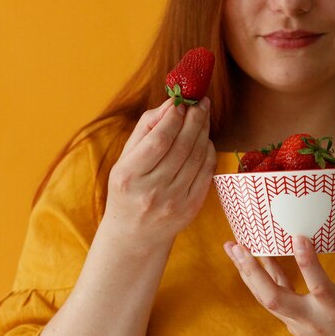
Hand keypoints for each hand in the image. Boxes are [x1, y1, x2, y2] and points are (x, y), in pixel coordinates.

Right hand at [102, 97, 215, 248]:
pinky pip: (206, 172)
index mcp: (128, 175)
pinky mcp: (191, 208)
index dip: (174, 117)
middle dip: (195, 119)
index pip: (159, 140)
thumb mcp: (125, 159)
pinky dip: (209, 151)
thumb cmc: (129, 188)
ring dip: (204, 132)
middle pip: (182, 146)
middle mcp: (151, 190)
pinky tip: (205, 139)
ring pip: (197, 157)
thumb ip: (146, 128)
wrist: (135, 234)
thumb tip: (172, 103)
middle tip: (201, 101)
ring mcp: (174, 201)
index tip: (181, 101)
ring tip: (203, 115)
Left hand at [224, 213, 334, 335]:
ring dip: (248, 273)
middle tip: (238, 246)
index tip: (297, 235)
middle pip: (274, 298)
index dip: (307, 261)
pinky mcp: (293, 326)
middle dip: (253, 271)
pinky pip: (272, 301)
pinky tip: (252, 262)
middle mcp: (312, 319)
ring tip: (233, 248)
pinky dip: (261, 281)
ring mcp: (298, 325)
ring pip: (266, 300)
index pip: (318, 284)